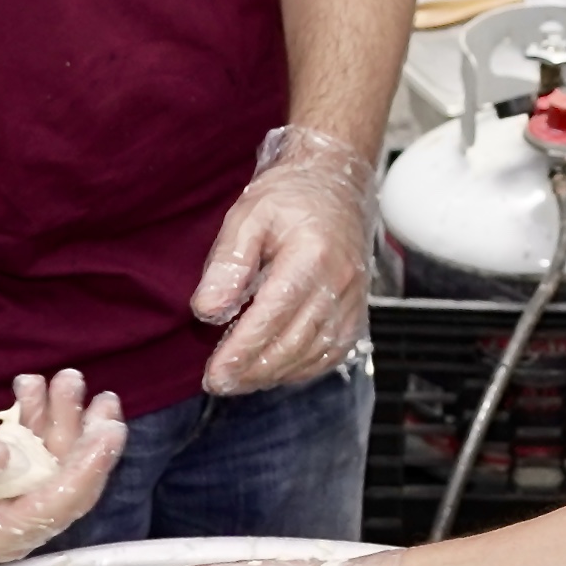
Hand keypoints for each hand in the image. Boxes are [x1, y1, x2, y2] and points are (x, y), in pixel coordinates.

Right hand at [0, 371, 127, 561]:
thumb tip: (3, 458)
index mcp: (1, 534)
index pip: (58, 505)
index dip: (89, 469)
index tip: (110, 432)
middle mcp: (19, 520)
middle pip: (71, 480)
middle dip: (90, 438)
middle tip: (105, 398)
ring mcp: (20, 495)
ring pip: (62, 457)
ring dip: (67, 416)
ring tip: (66, 379)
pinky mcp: (17, 472)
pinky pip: (44, 444)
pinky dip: (43, 413)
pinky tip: (30, 388)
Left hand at [192, 126, 373, 394]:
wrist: (335, 183)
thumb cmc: (289, 197)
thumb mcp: (248, 215)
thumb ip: (228, 263)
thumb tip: (208, 311)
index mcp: (312, 256)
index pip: (273, 316)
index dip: (242, 352)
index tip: (214, 374)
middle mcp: (339, 283)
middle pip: (294, 344)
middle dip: (252, 371)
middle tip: (218, 383)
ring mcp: (353, 301)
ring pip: (313, 355)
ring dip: (273, 374)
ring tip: (238, 379)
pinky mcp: (357, 313)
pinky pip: (331, 354)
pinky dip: (300, 369)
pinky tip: (272, 369)